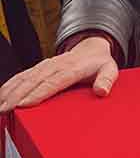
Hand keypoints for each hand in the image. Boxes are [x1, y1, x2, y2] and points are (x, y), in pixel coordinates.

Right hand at [0, 36, 118, 112]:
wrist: (91, 48)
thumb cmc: (100, 63)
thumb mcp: (110, 70)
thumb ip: (107, 80)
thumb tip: (101, 91)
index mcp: (73, 68)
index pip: (55, 82)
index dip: (40, 92)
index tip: (26, 104)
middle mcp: (56, 65)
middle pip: (34, 81)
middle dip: (18, 95)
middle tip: (5, 110)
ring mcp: (46, 66)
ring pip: (25, 78)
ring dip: (10, 91)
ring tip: (0, 106)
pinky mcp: (39, 68)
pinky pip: (22, 75)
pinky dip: (10, 85)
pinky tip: (1, 95)